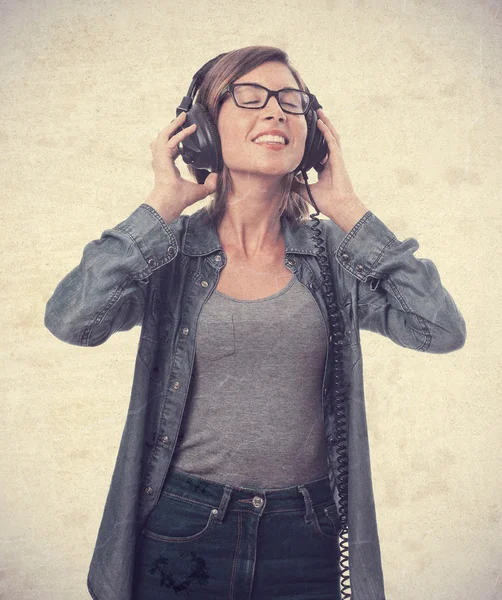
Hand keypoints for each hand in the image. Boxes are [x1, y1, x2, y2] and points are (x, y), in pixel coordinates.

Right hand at [149, 112, 217, 209]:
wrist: (170, 202)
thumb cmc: (178, 199)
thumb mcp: (199, 191)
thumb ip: (209, 184)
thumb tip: (217, 177)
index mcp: (167, 167)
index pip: (169, 149)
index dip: (176, 141)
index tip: (184, 134)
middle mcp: (161, 160)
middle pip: (163, 138)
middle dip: (172, 127)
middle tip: (182, 118)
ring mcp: (160, 158)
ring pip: (164, 135)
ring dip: (174, 125)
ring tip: (183, 117)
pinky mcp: (162, 157)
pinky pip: (172, 141)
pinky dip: (181, 134)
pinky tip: (191, 129)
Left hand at [291, 108, 366, 222]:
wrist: (339, 207)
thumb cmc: (327, 202)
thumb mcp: (307, 191)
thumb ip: (298, 185)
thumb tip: (287, 181)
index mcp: (325, 168)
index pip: (318, 150)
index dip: (313, 140)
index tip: (305, 132)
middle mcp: (331, 161)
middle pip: (326, 139)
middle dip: (321, 126)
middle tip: (312, 114)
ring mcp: (336, 159)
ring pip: (331, 136)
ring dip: (325, 123)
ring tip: (318, 111)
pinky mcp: (338, 159)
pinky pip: (331, 141)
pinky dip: (326, 131)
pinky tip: (320, 122)